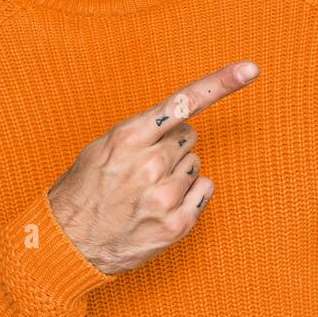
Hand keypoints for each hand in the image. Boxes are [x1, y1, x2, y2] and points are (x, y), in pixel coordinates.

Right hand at [48, 60, 260, 274]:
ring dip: (177, 174)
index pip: (183, 103)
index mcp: (127, 139)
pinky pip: (204, 189)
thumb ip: (141, 132)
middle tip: (142, 169)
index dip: (221, 83)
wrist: (67, 247)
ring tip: (145, 192)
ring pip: (195, 164)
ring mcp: (165, 197)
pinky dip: (189, 194)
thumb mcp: (100, 149)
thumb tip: (183, 120)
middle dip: (170, 148)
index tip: (250, 69)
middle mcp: (149, 165)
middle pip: (189, 137)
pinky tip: (162, 206)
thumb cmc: (84, 192)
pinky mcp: (177, 224)